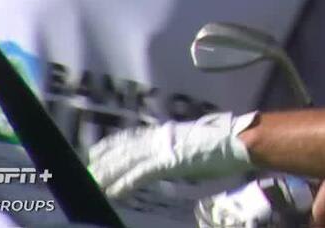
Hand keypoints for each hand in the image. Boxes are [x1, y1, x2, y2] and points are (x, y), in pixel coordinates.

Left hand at [87, 110, 257, 198]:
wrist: (239, 140)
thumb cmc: (224, 143)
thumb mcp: (194, 142)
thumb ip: (177, 147)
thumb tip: (171, 155)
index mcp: (166, 131)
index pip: (131, 137)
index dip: (111, 145)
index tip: (95, 152)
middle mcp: (161, 136)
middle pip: (124, 149)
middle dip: (103, 162)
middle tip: (86, 171)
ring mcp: (164, 148)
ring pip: (127, 161)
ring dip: (108, 174)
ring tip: (92, 183)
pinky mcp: (170, 161)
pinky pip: (142, 174)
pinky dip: (126, 183)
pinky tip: (114, 192)